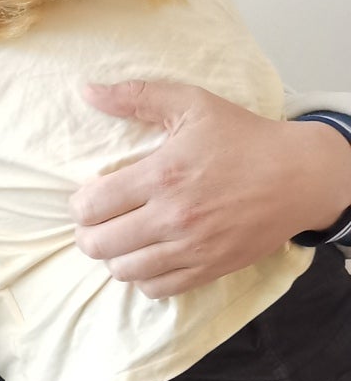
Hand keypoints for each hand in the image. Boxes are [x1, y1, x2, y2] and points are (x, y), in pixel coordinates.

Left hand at [71, 81, 350, 297]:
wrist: (299, 175)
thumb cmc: (243, 137)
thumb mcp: (192, 104)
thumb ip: (135, 96)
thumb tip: (87, 91)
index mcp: (161, 175)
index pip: (91, 205)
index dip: (80, 204)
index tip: (89, 197)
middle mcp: (173, 216)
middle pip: (99, 244)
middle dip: (88, 234)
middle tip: (96, 223)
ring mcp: (191, 247)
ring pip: (124, 271)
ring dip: (114, 257)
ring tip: (121, 241)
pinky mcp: (209, 268)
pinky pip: (156, 289)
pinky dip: (143, 278)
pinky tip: (147, 258)